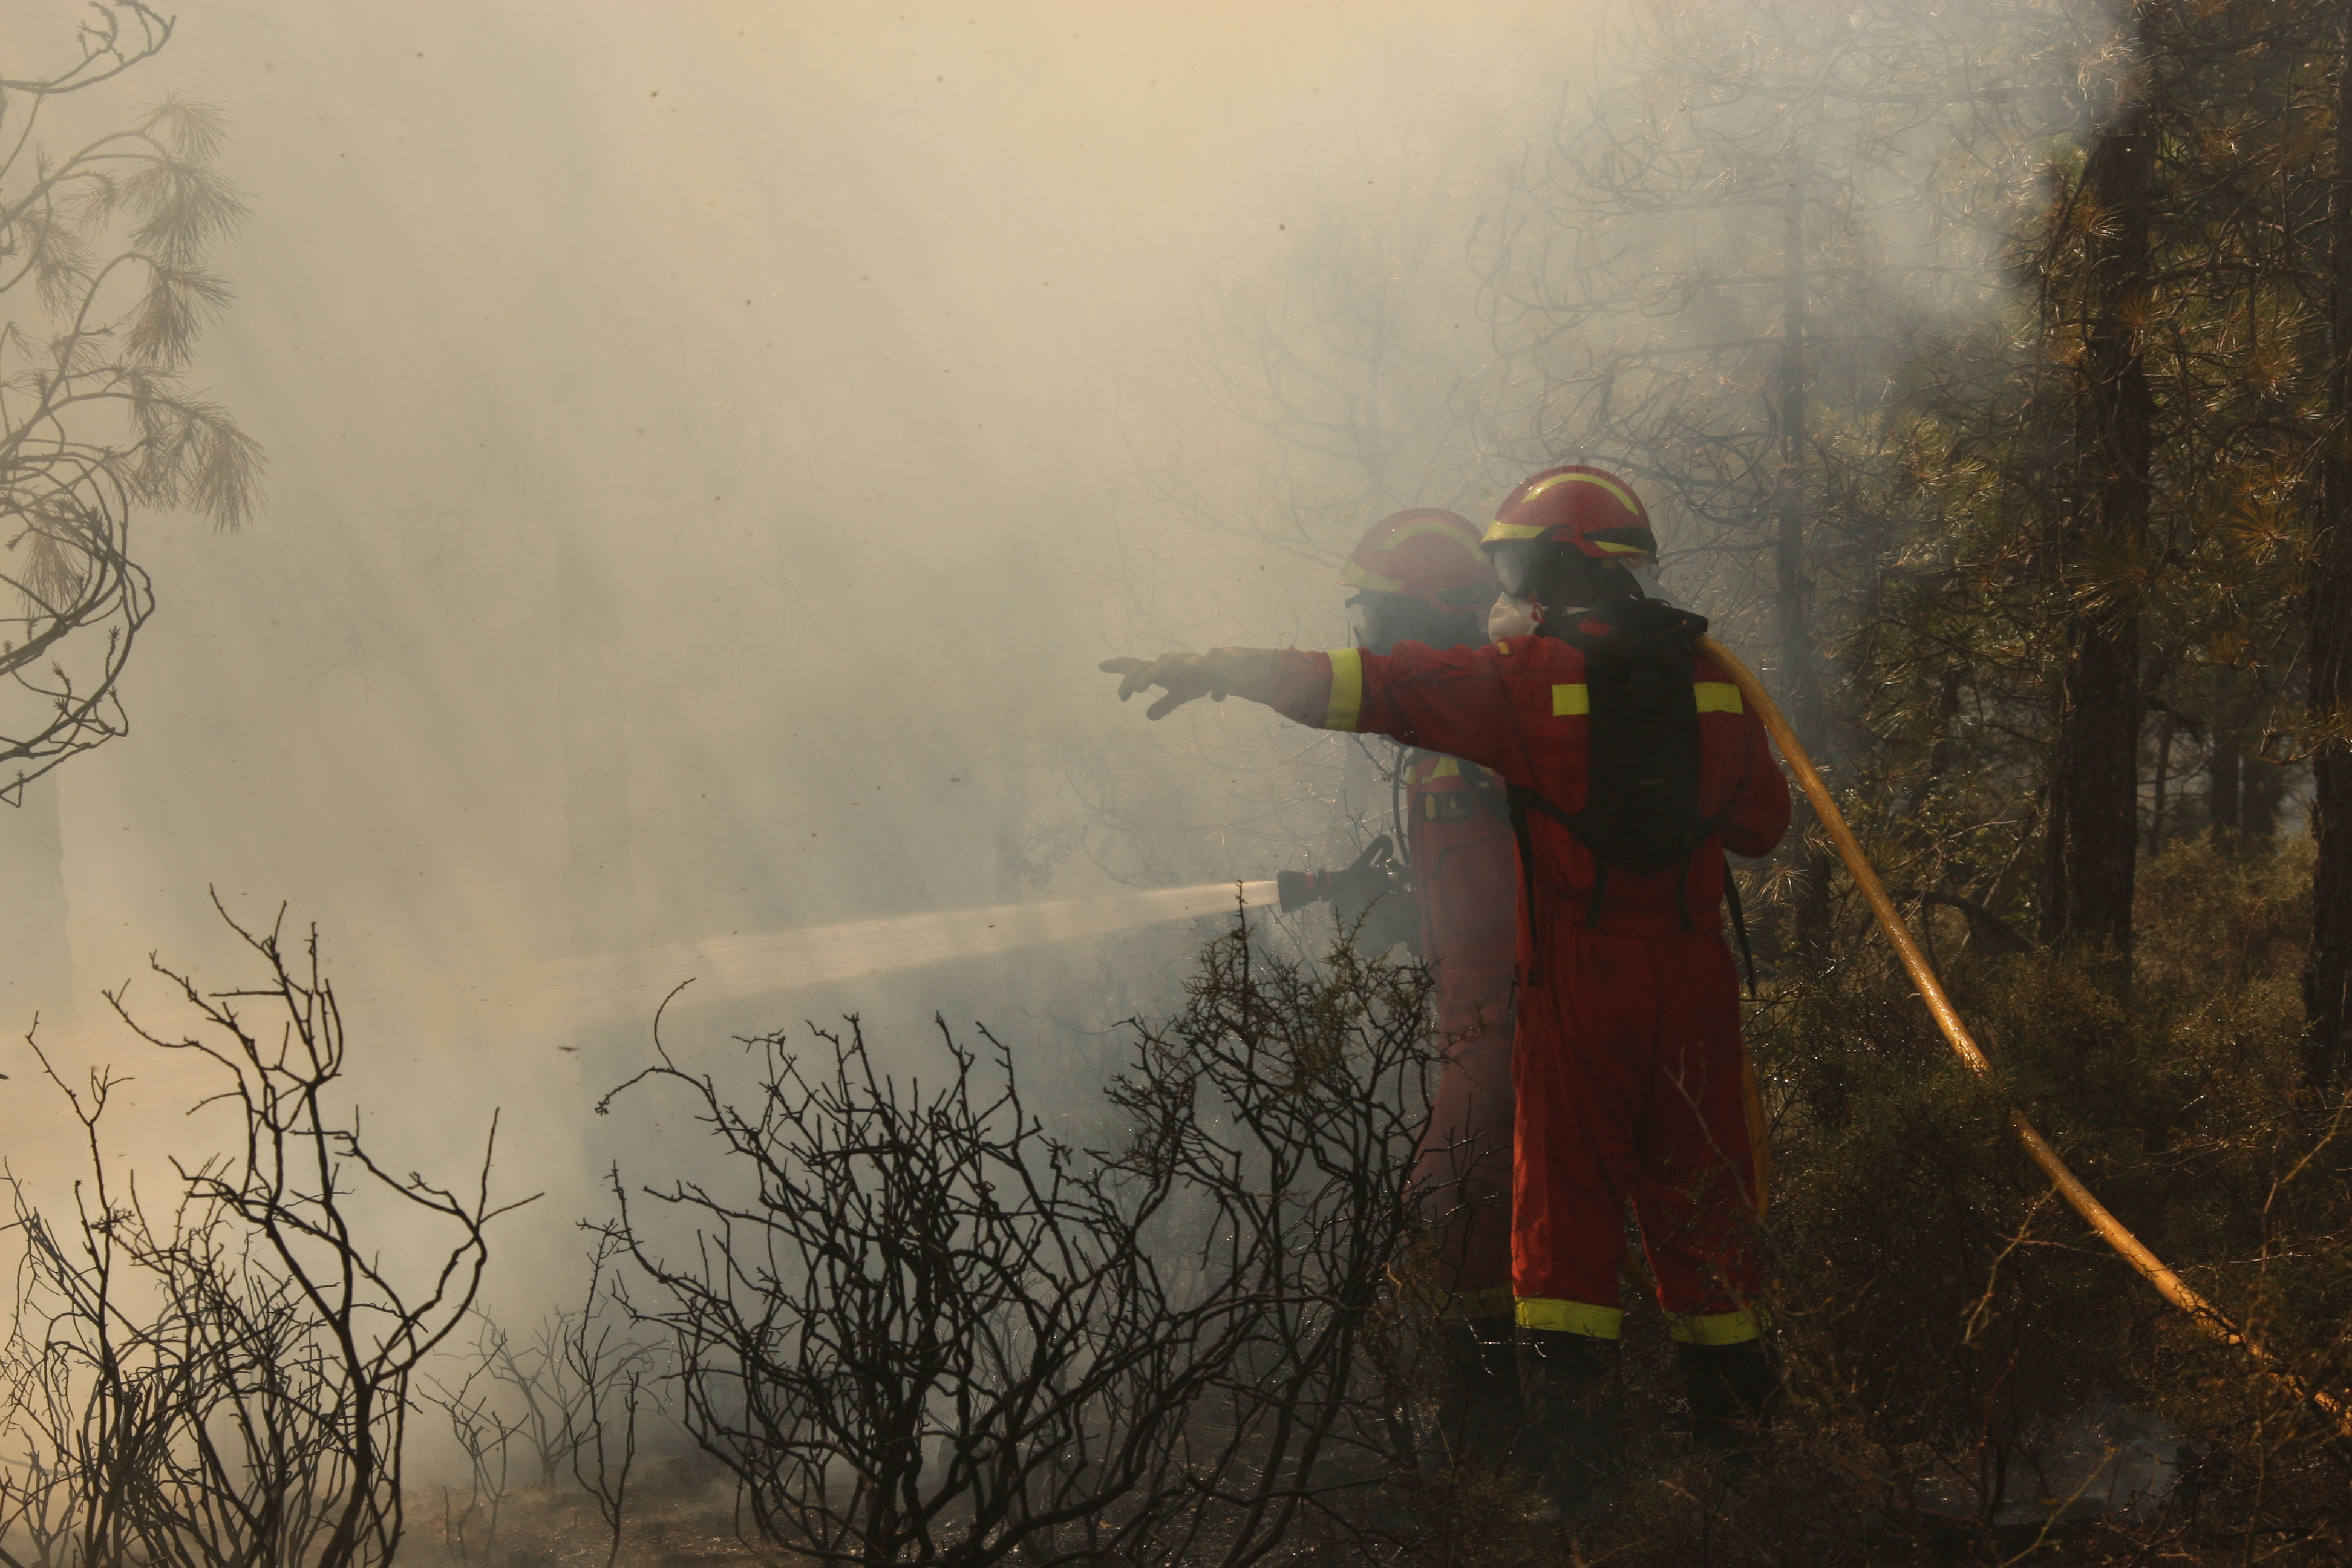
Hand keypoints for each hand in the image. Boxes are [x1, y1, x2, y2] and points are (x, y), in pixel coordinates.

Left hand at [1100, 653, 1225, 719]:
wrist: (1224, 668)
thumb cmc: (1196, 679)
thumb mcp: (1178, 695)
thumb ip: (1163, 704)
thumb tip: (1148, 716)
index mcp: (1161, 669)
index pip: (1137, 666)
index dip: (1120, 665)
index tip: (1101, 665)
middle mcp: (1169, 663)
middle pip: (1145, 668)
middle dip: (1132, 679)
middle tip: (1122, 695)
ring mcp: (1184, 662)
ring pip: (1162, 666)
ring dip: (1148, 675)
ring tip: (1139, 688)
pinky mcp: (1202, 666)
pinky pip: (1195, 670)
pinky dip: (1196, 677)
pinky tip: (1202, 692)